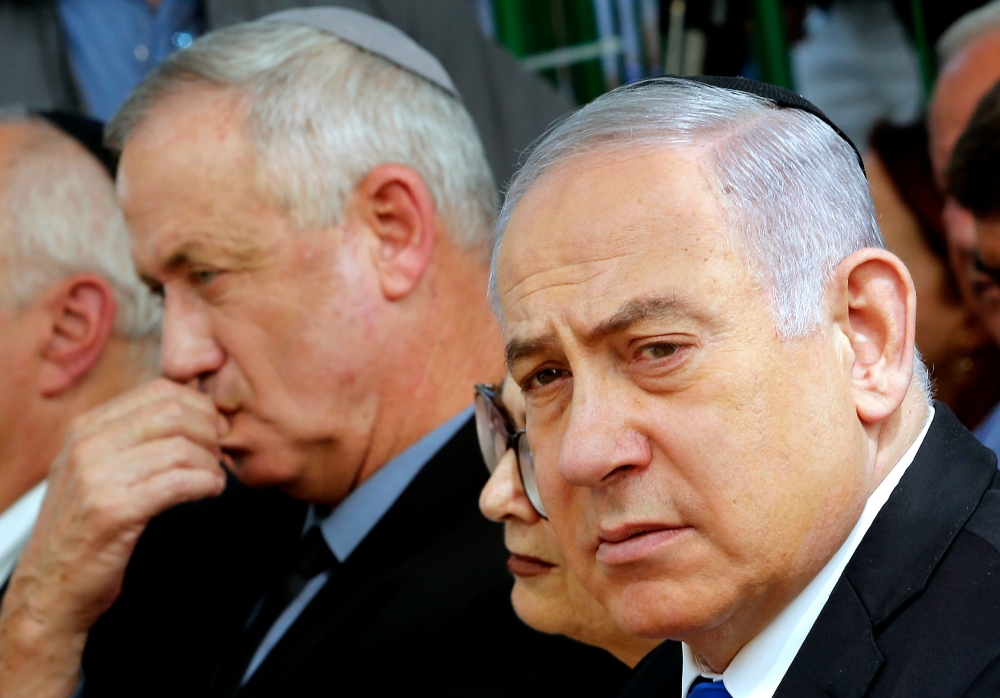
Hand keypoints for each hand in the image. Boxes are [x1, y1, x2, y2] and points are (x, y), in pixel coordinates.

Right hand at [0, 379, 228, 697]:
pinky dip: (207, 483)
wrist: (51, 587)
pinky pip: (180, 481)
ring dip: (211, 463)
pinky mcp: (114, 511)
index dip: (200, 406)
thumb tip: (194, 407)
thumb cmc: (86, 527)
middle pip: (175, 412)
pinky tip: (209, 491)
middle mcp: (87, 445)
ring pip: (182, 447)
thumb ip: (135, 435)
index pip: (160, 390)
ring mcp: (97, 477)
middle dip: (211, 431)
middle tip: (219, 454)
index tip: (215, 428)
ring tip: (213, 478)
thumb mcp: (99, 468)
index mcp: (86, 427)